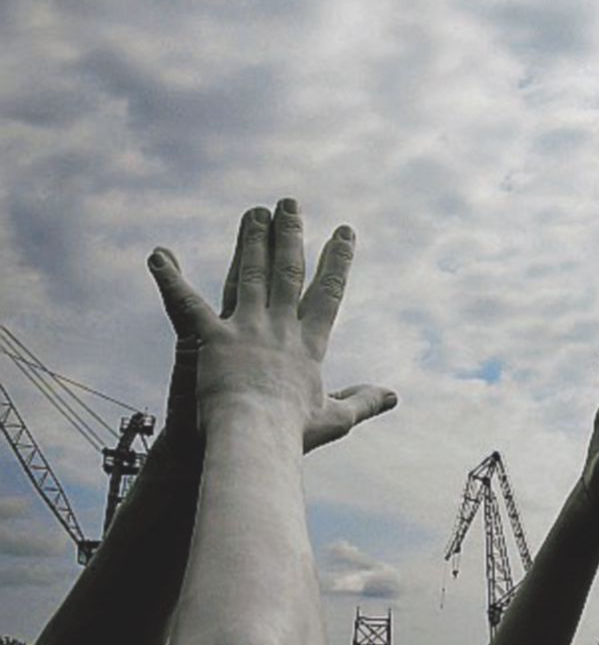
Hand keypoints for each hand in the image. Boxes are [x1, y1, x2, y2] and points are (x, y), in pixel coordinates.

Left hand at [147, 200, 396, 447]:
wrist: (256, 441)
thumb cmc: (295, 436)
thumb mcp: (336, 420)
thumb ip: (364, 402)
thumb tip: (394, 396)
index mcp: (309, 344)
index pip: (327, 292)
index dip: (337, 260)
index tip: (344, 232)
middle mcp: (281, 327)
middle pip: (287, 271)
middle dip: (289, 234)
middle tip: (289, 203)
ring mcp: (246, 328)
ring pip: (248, 274)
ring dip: (249, 240)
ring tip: (253, 211)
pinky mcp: (211, 339)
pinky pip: (185, 304)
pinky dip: (170, 280)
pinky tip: (159, 256)